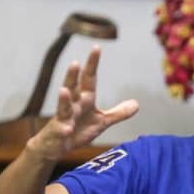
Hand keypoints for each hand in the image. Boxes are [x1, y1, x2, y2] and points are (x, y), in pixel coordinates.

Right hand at [26, 46, 138, 160]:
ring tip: (64, 90)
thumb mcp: (102, 122)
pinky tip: (66, 128)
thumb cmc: (78, 130)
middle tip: (75, 62)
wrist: (56, 146)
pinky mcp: (58, 132)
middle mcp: (73, 105)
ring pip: (63, 107)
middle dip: (73, 75)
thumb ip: (118, 113)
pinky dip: (63, 129)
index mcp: (85, 99)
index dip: (92, 64)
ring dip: (63, 99)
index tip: (96, 47)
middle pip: (72, 87)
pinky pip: (61, 130)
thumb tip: (137, 104)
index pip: (89, 79)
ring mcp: (63, 118)